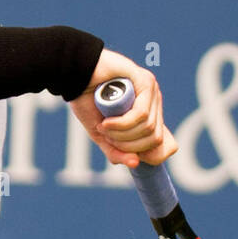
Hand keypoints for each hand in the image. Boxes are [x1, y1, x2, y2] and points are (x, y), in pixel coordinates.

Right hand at [68, 48, 177, 169]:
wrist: (75, 75)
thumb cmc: (86, 101)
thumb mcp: (101, 135)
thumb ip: (116, 151)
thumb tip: (136, 163)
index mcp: (148, 115)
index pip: (162, 143)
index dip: (148, 155)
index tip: (131, 157)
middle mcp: (154, 103)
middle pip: (154, 138)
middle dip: (127, 145)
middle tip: (107, 135)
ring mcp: (152, 91)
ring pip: (148, 128)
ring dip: (122, 134)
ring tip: (104, 126)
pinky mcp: (145, 81)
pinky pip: (142, 114)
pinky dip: (122, 124)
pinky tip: (107, 122)